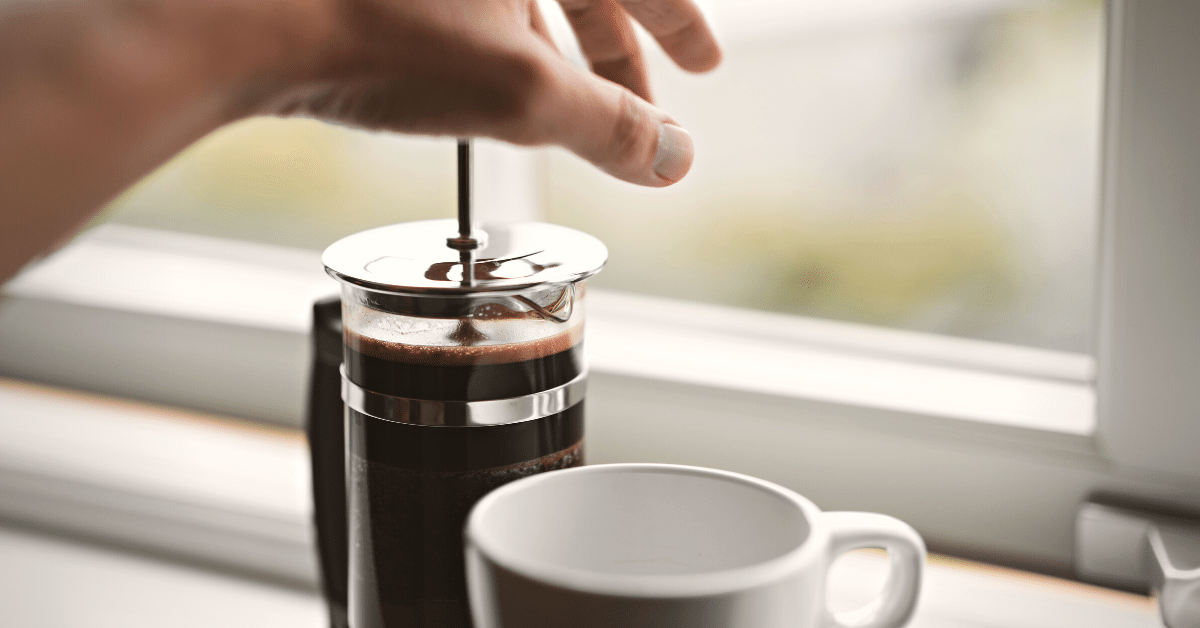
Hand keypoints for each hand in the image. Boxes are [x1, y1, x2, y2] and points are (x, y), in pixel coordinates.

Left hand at [254, 0, 721, 185]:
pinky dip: (504, 41)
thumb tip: (673, 157)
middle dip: (618, 45)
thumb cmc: (380, 36)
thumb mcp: (520, 91)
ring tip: (577, 110)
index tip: (703, 68)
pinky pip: (476, 3)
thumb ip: (608, 123)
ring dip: (561, 49)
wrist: (243, 22)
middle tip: (649, 98)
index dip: (676, 22)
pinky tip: (499, 87)